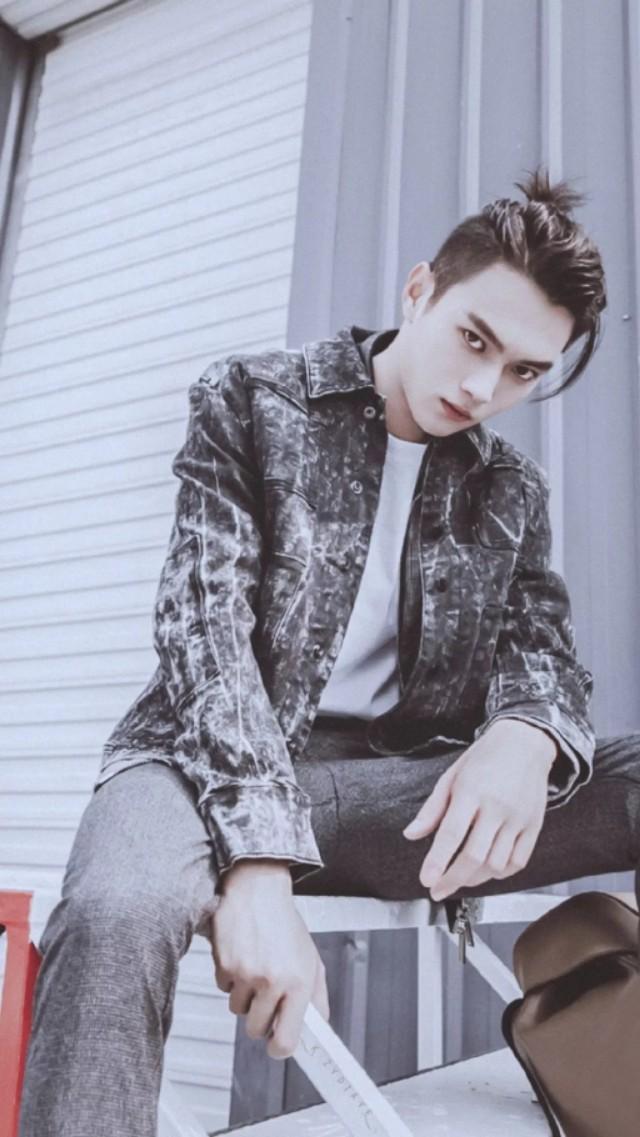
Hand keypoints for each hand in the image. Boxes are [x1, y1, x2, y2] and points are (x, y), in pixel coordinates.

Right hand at [210, 859, 329, 1058]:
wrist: (258, 890)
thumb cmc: (285, 923)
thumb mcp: (311, 958)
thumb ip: (316, 996)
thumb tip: (317, 1027)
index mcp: (299, 982)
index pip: (287, 1039)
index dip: (280, 1048)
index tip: (278, 1045)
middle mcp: (273, 981)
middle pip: (257, 1030)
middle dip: (260, 1018)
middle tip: (266, 995)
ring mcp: (247, 974)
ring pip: (238, 1010)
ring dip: (245, 995)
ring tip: (255, 968)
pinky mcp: (225, 965)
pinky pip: (224, 989)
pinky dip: (231, 978)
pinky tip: (242, 956)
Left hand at [402, 719, 556, 899]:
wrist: (525, 743)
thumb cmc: (485, 758)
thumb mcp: (451, 777)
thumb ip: (432, 809)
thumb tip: (411, 834)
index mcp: (471, 791)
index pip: (451, 833)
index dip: (437, 861)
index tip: (426, 879)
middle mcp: (496, 806)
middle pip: (474, 855)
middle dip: (453, 879)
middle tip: (438, 889)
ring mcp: (518, 817)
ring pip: (496, 863)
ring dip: (475, 878)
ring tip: (460, 878)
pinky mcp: (534, 825)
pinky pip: (518, 861)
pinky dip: (500, 874)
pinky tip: (486, 871)